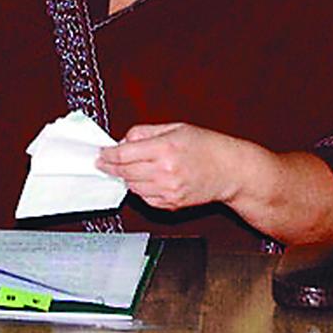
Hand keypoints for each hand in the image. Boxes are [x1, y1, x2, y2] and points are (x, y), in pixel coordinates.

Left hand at [96, 122, 246, 211]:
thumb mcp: (174, 128)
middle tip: (104, 163)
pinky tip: (145, 180)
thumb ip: (144, 133)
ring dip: (125, 179)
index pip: (124, 155)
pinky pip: (146, 199)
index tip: (100, 154)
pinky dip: (140, 190)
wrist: (231, 171)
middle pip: (125, 173)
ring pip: (133, 187)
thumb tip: (122, 141)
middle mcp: (166, 172)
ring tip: (126, 169)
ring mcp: (170, 190)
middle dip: (110, 168)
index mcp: (165, 149)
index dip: (107, 155)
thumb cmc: (206, 146)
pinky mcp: (173, 204)